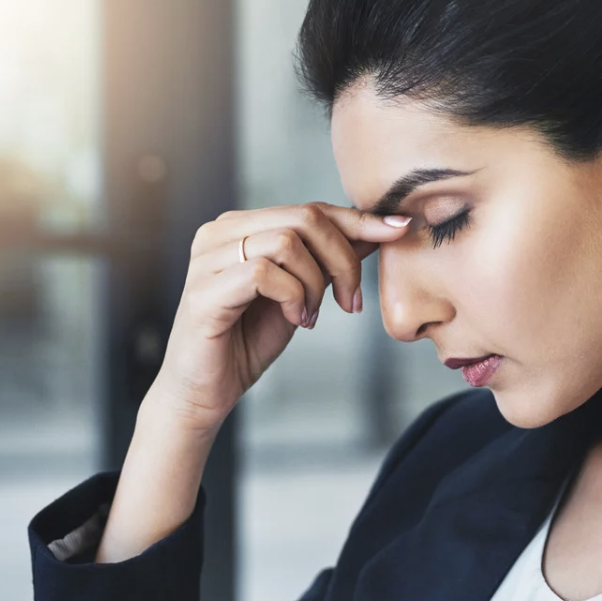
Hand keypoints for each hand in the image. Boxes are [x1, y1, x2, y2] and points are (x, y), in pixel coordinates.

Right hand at [148, 201, 409, 434]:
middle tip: (349, 301)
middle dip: (342, 259)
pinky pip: (264, 272)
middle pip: (303, 217)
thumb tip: (376, 229)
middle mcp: (219, 233)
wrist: (204, 392)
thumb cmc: (246, 342)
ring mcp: (208, 259)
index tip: (397, 231)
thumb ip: (327, 260)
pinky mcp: (204, 290)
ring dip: (315, 283)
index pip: (309, 208)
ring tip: (310, 316)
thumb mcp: (301, 294)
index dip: (357, 219)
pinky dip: (292, 297)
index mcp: (240, 227)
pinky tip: (294, 320)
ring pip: (287, 242)